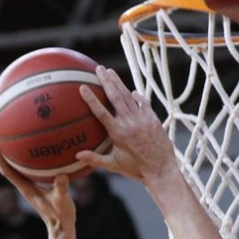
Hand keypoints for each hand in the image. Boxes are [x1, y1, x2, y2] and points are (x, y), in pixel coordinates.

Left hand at [0, 147, 75, 234]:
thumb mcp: (63, 202)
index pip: (7, 171)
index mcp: (25, 188)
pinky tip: (31, 143)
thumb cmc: (60, 215)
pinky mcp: (36, 183)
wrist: (60, 226)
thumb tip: (61, 176)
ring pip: (14, 163)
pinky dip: (24, 154)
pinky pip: (26, 165)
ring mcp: (29, 183)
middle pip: (5, 164)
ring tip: (4, 131)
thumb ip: (61, 190)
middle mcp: (23, 184)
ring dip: (8, 149)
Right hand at [73, 65, 177, 187]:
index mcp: (118, 133)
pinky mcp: (153, 118)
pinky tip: (131, 91)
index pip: (101, 112)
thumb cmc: (136, 169)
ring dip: (119, 83)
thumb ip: (95, 159)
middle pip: (116, 96)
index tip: (83, 87)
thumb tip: (77, 156)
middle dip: (106, 81)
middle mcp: (130, 122)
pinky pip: (143, 102)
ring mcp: (143, 118)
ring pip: (128, 96)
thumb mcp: (113, 165)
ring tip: (111, 72)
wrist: (161, 170)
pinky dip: (136, 96)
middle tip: (99, 68)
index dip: (92, 99)